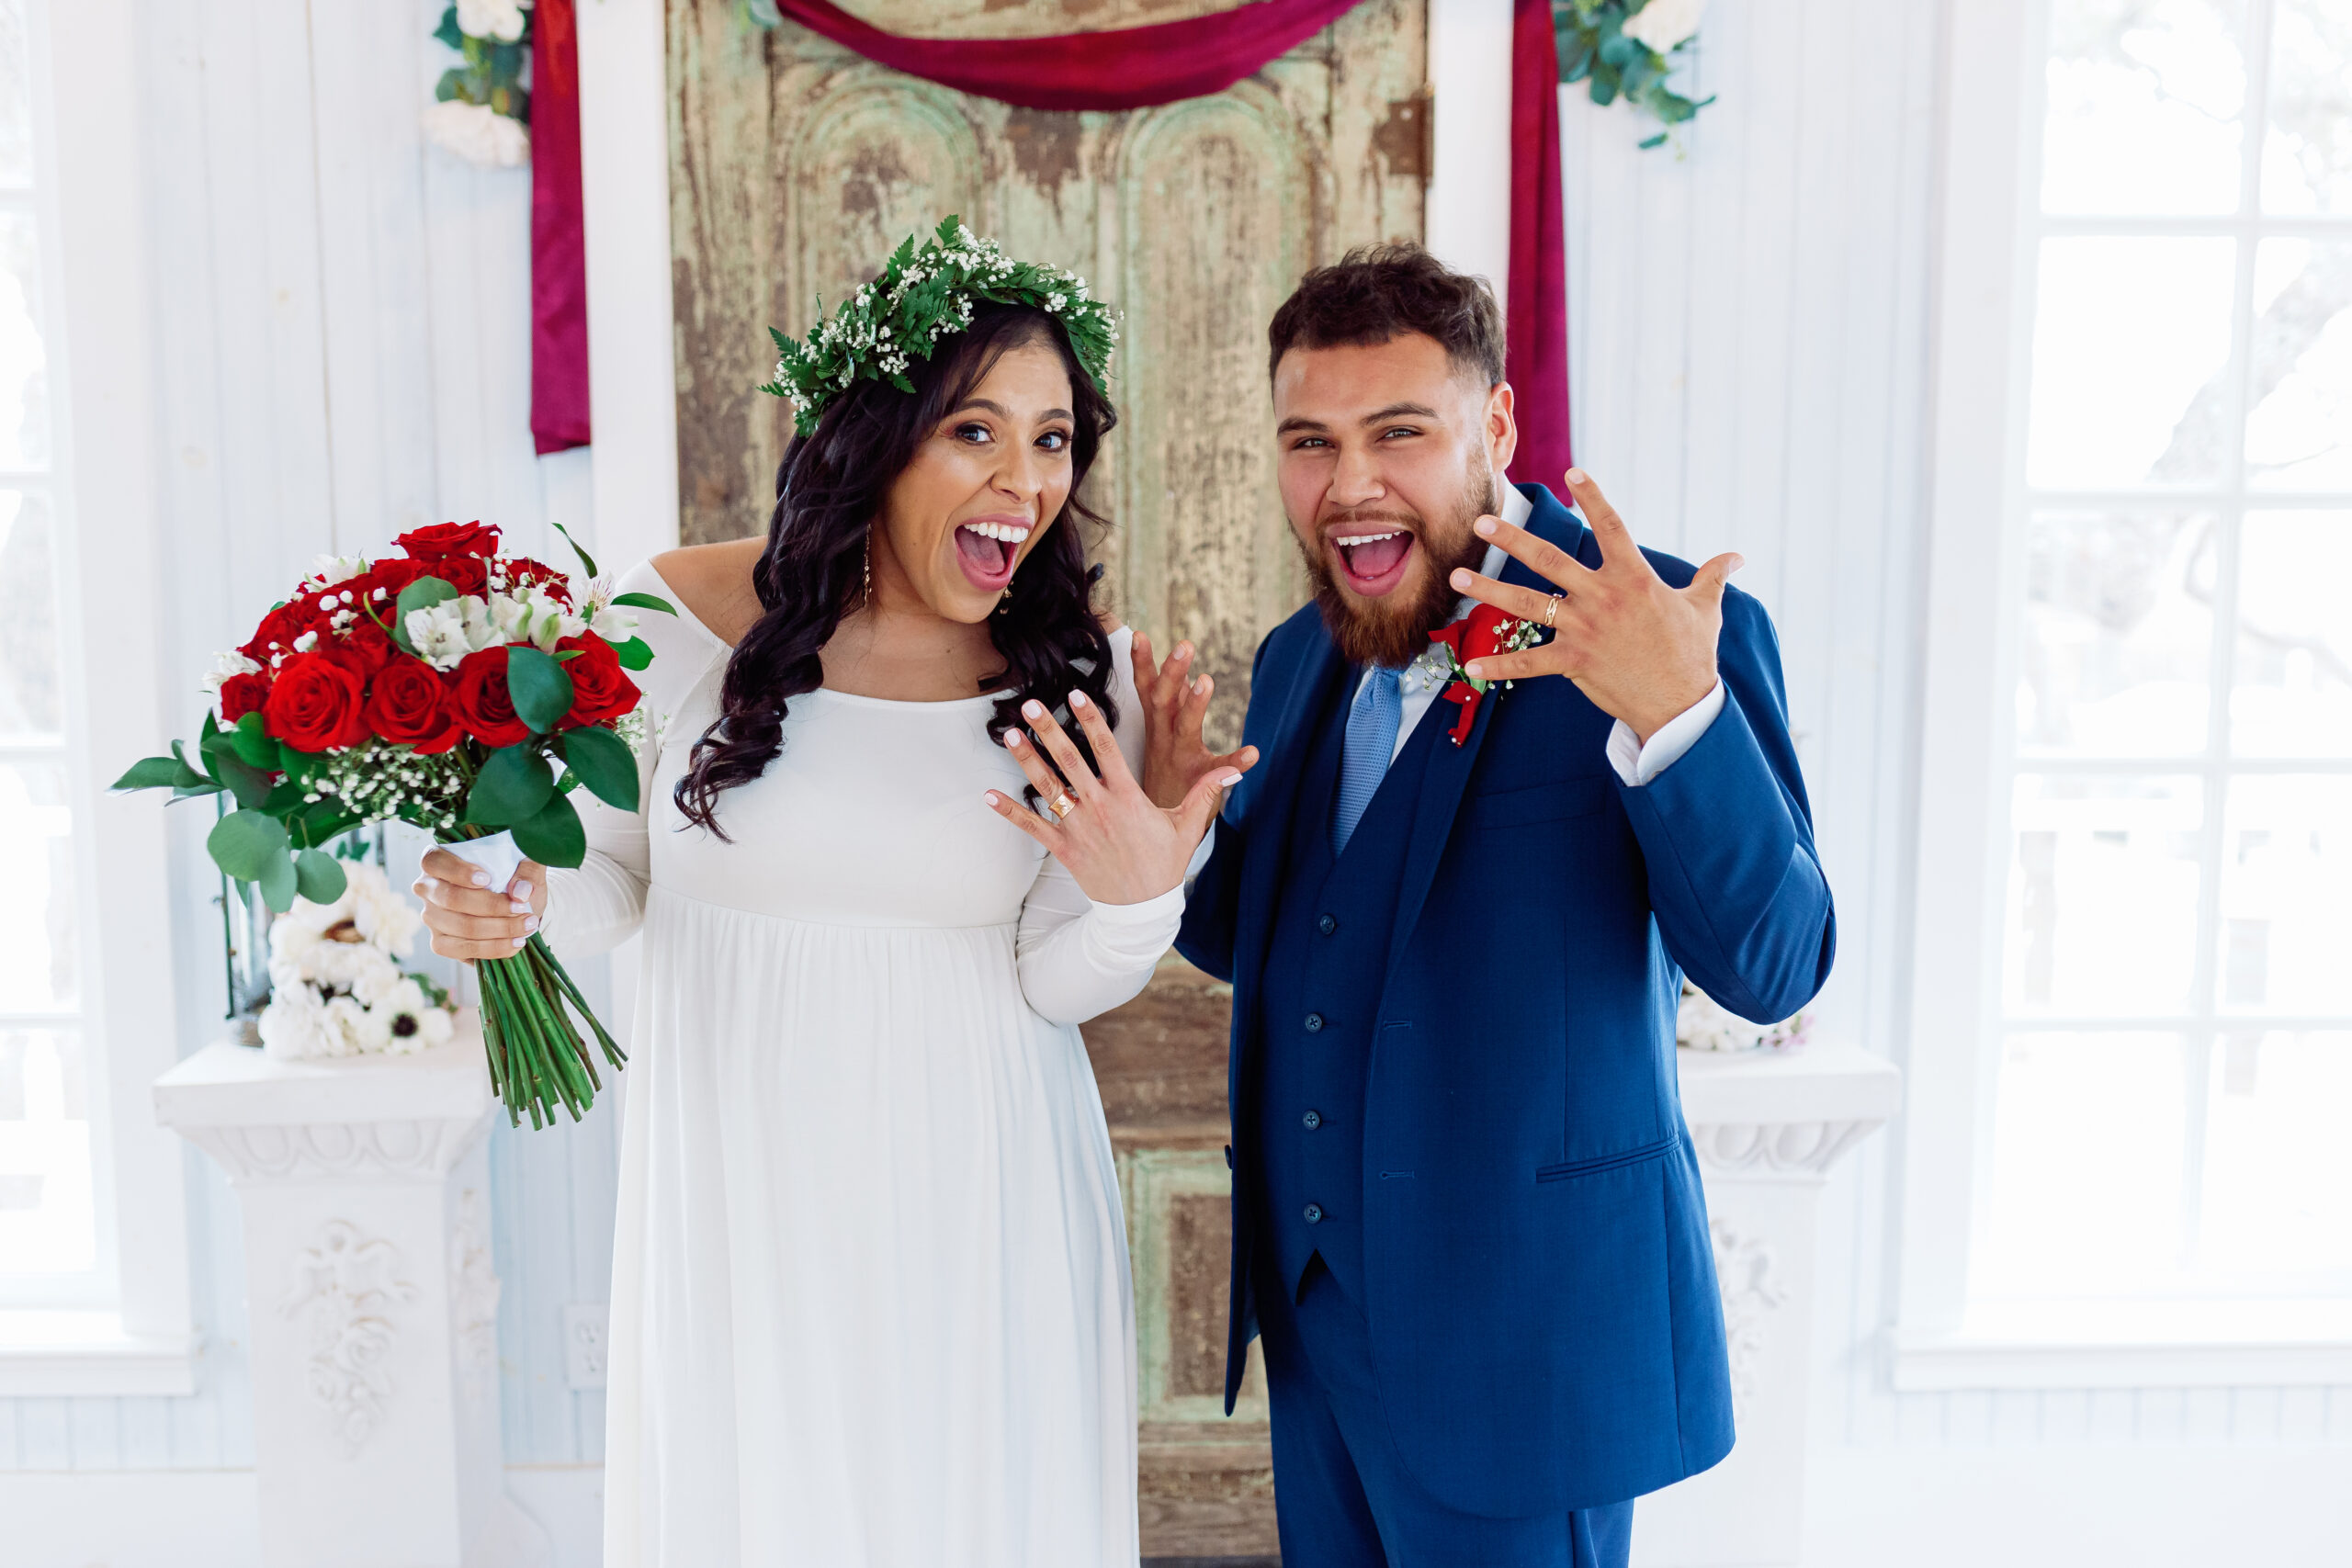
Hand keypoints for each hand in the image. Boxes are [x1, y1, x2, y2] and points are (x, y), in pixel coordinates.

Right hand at [415, 846, 547, 962]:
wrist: (516, 904)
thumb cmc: (514, 876)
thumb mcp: (526, 864)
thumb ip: (527, 870)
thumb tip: (520, 892)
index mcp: (438, 860)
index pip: (434, 861)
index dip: (458, 871)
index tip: (487, 879)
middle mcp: (428, 888)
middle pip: (451, 898)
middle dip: (491, 906)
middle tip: (522, 908)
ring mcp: (431, 917)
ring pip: (460, 926)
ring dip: (498, 929)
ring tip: (527, 925)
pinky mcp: (440, 942)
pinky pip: (461, 949)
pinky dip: (492, 948)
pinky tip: (515, 943)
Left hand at [984, 689, 1239, 905]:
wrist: (1141, 910)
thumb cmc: (1165, 865)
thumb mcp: (1188, 827)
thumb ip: (1206, 793)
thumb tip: (1236, 769)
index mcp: (1128, 797)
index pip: (1106, 748)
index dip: (1090, 718)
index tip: (1075, 694)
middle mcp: (1099, 807)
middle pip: (1069, 759)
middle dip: (1048, 729)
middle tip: (1029, 704)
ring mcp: (1078, 828)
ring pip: (1048, 786)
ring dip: (1026, 759)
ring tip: (1008, 734)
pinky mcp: (1063, 849)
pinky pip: (1032, 826)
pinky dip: (1009, 811)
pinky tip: (986, 794)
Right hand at [1130, 630, 1258, 809]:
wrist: (1154, 833)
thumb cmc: (1160, 780)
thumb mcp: (1159, 740)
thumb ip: (1171, 707)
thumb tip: (1183, 675)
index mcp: (1156, 729)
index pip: (1147, 690)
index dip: (1142, 663)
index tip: (1138, 634)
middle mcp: (1165, 740)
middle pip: (1164, 700)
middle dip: (1171, 671)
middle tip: (1184, 645)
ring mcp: (1181, 760)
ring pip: (1184, 726)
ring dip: (1195, 703)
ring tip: (1206, 679)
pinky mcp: (1200, 781)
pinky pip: (1220, 770)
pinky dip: (1236, 761)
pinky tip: (1253, 752)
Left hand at [1448, 468, 1738, 743]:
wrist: (1683, 704)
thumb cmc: (1693, 653)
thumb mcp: (1706, 607)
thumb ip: (1714, 575)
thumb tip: (1739, 556)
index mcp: (1634, 577)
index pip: (1612, 526)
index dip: (1592, 496)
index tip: (1571, 471)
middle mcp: (1604, 597)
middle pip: (1550, 559)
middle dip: (1512, 539)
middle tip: (1482, 522)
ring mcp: (1585, 629)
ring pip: (1528, 604)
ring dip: (1488, 590)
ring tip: (1455, 575)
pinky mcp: (1574, 662)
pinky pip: (1529, 663)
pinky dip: (1500, 664)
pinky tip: (1470, 663)